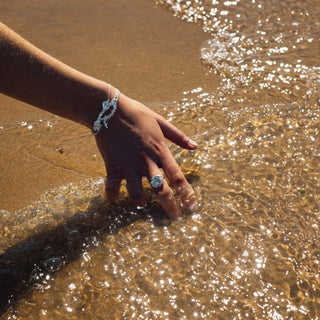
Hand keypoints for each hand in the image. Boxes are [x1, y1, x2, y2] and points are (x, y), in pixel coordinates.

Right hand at [94, 91, 197, 218]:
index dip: (186, 194)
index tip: (192, 207)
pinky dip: (111, 194)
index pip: (177, 177)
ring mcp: (129, 166)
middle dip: (170, 207)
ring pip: (137, 194)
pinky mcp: (113, 166)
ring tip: (142, 205)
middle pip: (162, 191)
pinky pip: (112, 186)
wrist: (109, 110)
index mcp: (160, 151)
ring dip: (140, 202)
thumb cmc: (137, 114)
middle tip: (175, 218)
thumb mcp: (161, 121)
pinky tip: (110, 199)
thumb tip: (195, 146)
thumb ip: (178, 136)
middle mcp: (147, 162)